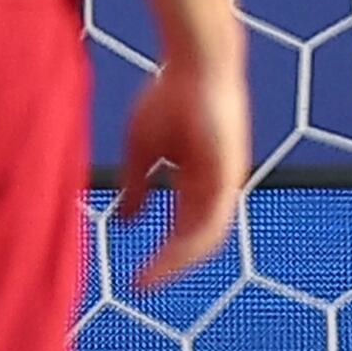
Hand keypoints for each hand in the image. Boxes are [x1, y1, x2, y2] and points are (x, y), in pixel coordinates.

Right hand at [110, 46, 253, 288]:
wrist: (197, 64)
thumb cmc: (171, 97)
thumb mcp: (142, 149)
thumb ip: (136, 185)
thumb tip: (123, 219)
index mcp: (200, 183)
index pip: (185, 230)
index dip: (163, 254)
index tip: (136, 275)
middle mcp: (218, 188)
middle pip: (198, 241)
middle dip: (169, 266)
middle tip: (141, 286)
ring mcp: (227, 182)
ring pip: (206, 236)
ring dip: (176, 261)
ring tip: (148, 278)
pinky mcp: (228, 174)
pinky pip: (211, 218)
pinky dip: (189, 239)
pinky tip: (166, 250)